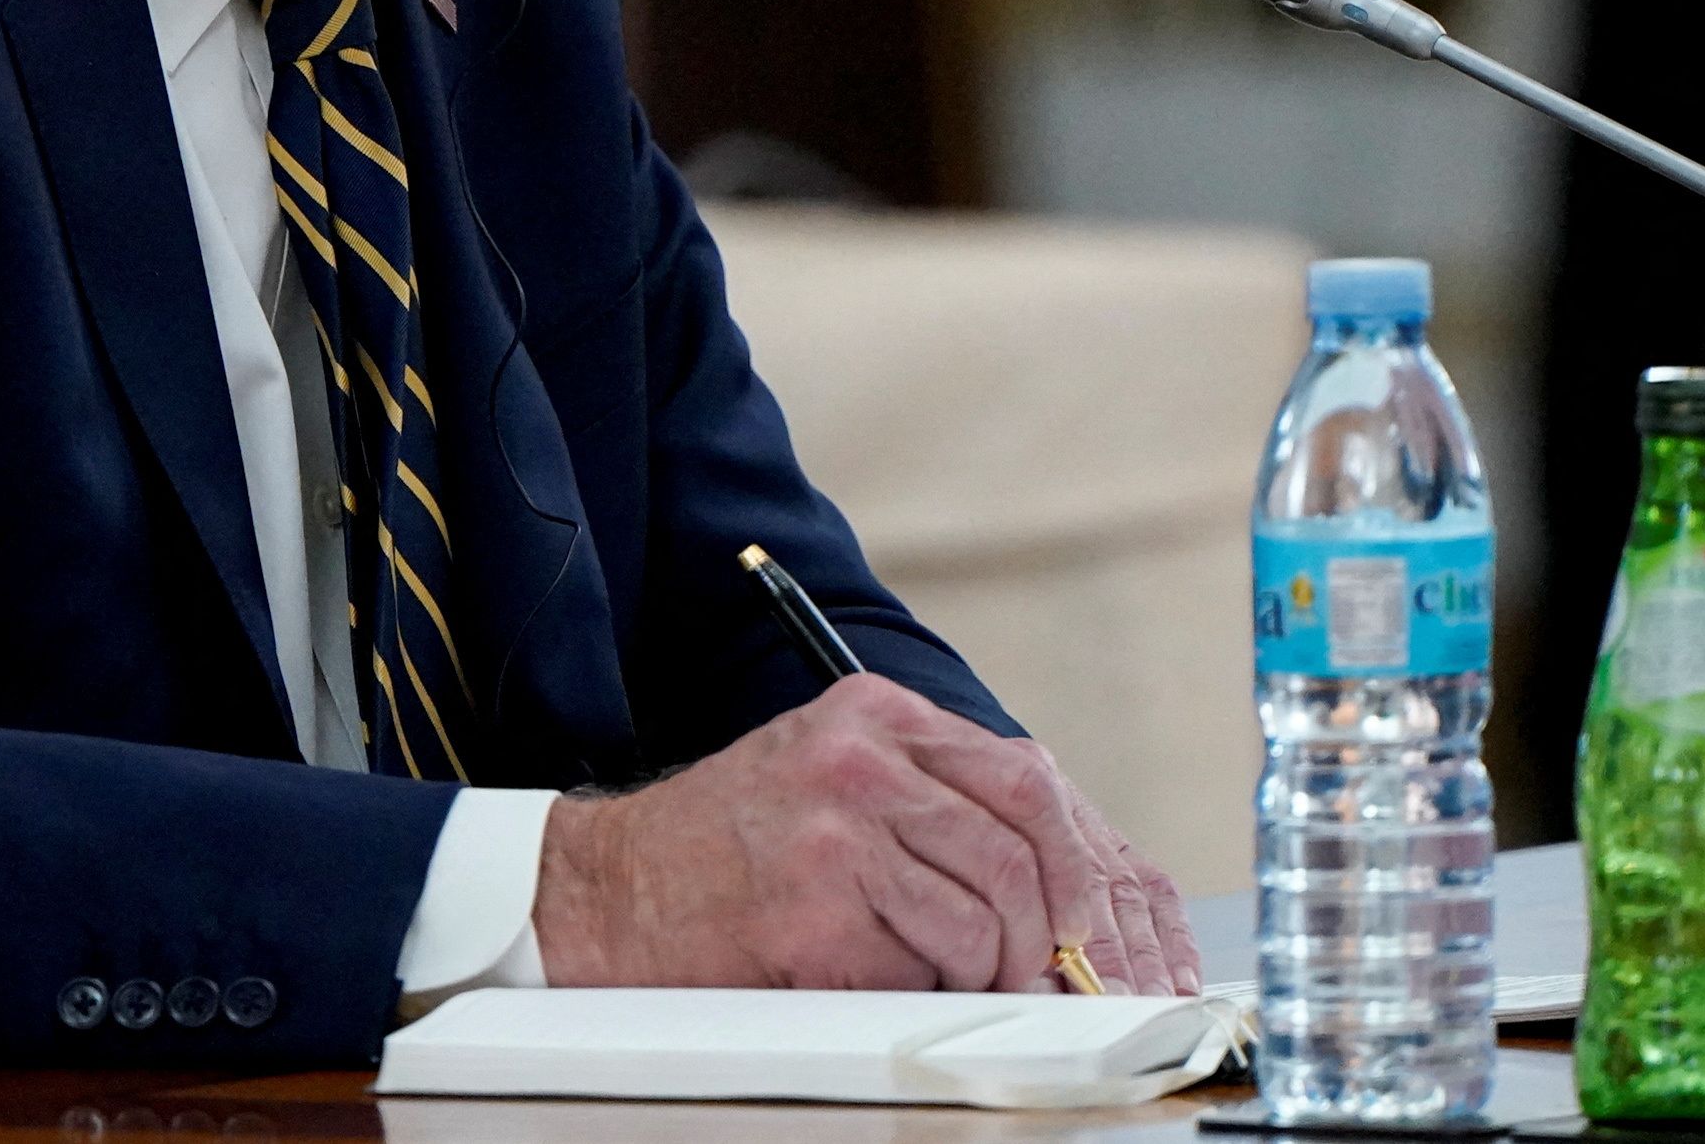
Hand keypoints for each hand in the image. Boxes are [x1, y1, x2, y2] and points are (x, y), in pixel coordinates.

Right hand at [531, 674, 1200, 994]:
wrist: (605, 892)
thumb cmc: (727, 846)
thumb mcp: (831, 775)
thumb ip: (932, 798)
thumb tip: (1056, 880)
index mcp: (875, 714)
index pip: (1027, 775)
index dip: (1081, 861)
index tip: (1100, 924)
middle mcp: (860, 759)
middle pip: (1024, 841)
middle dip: (1057, 926)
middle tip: (1054, 973)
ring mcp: (838, 832)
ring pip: (988, 911)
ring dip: (994, 970)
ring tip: (955, 979)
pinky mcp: (817, 909)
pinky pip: (929, 965)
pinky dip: (930, 990)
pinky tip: (884, 979)